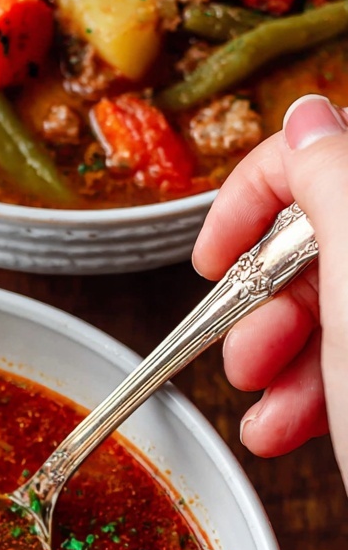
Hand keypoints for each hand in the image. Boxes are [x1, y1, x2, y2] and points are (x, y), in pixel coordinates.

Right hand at [193, 94, 347, 484]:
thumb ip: (336, 182)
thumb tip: (308, 118)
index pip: (334, 150)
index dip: (260, 195)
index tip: (214, 253)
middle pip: (325, 241)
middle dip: (267, 305)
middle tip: (246, 352)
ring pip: (330, 310)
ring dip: (276, 364)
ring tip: (264, 410)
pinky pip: (347, 362)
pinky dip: (304, 397)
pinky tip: (282, 430)